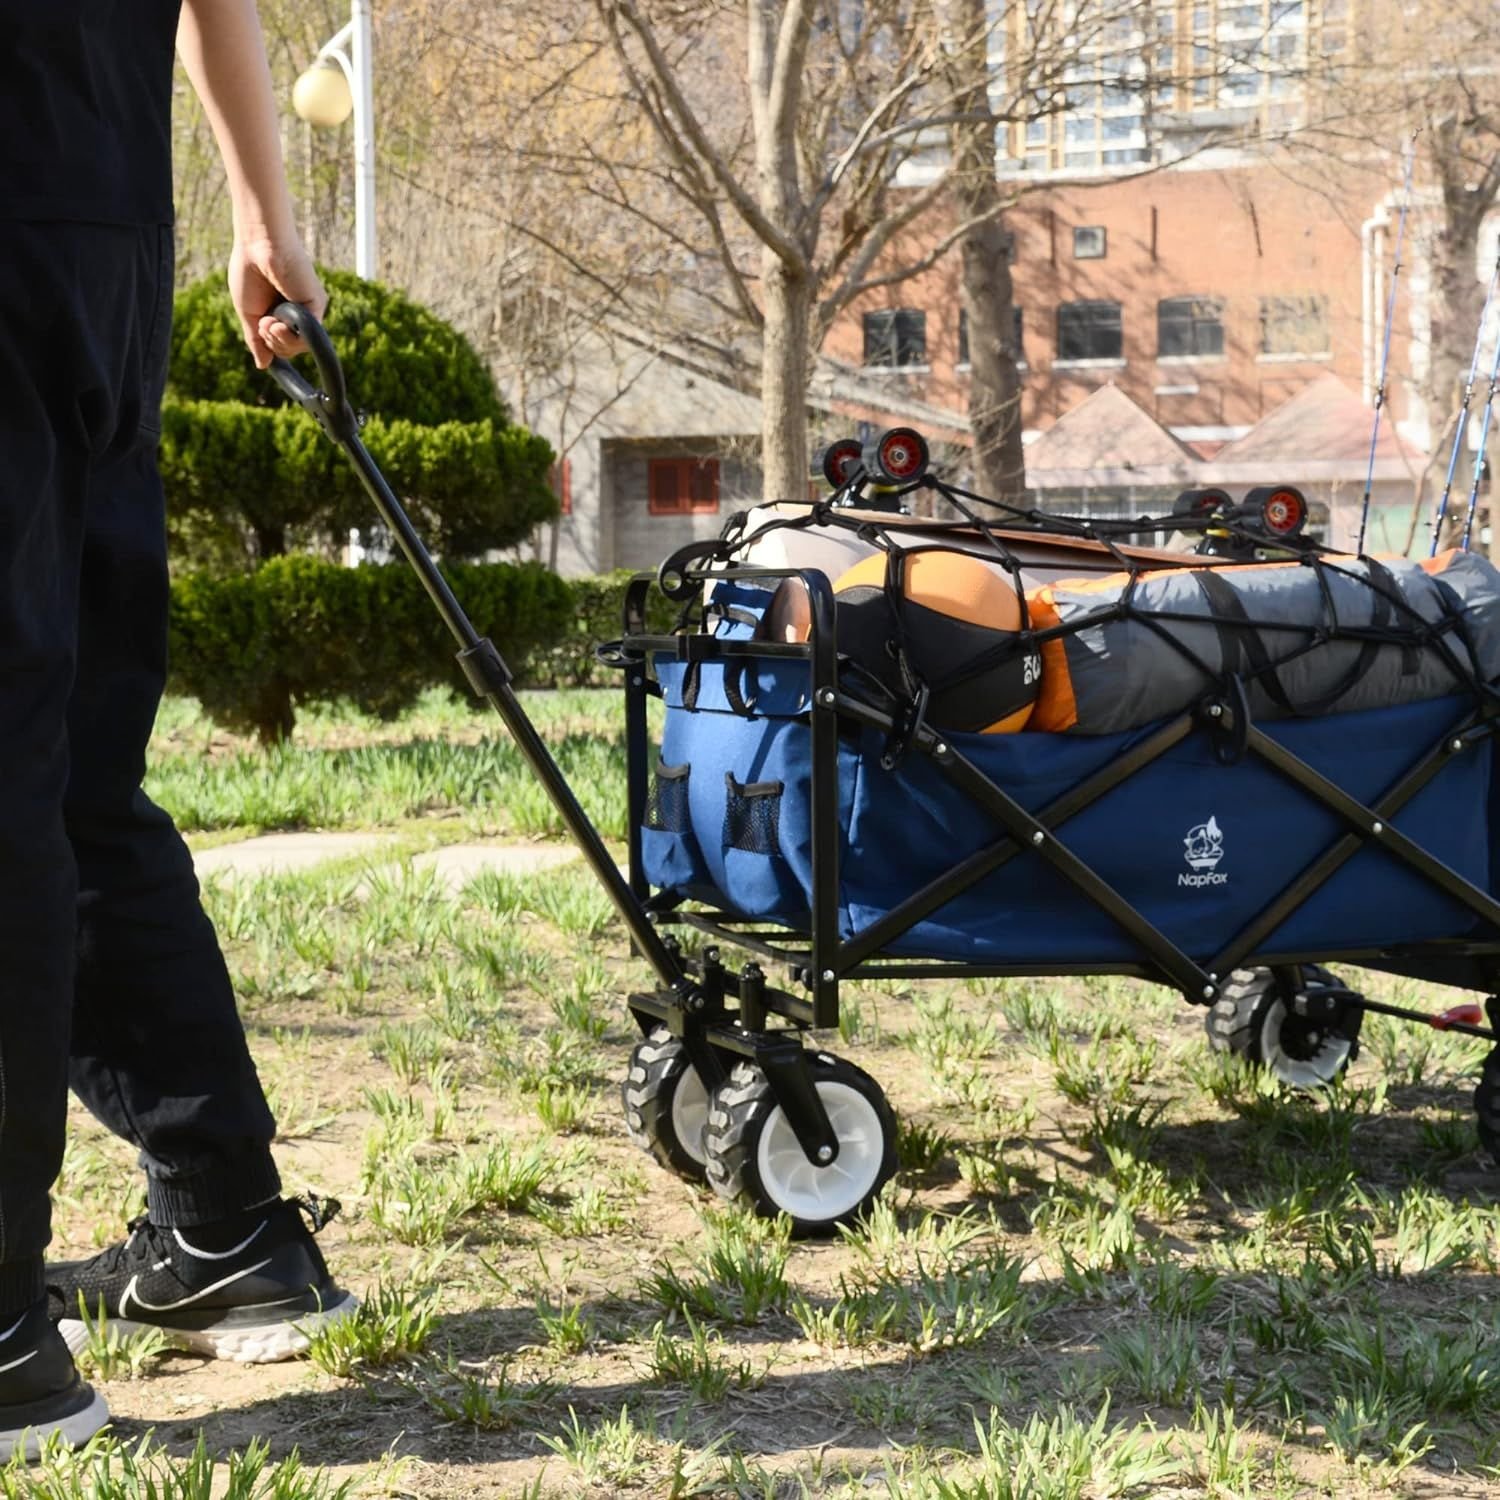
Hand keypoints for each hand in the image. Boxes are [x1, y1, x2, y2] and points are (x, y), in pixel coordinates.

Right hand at [228, 236, 328, 368]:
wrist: (258, 246)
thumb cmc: (249, 273)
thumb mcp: (249, 313)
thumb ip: (256, 340)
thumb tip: (263, 365)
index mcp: (281, 316)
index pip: (281, 346)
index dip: (270, 347)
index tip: (261, 333)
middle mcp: (298, 316)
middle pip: (290, 350)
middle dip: (273, 343)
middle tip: (263, 324)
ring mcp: (309, 311)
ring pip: (299, 347)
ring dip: (279, 340)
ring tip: (269, 321)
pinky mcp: (317, 305)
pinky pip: (307, 335)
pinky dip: (289, 334)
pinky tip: (277, 321)